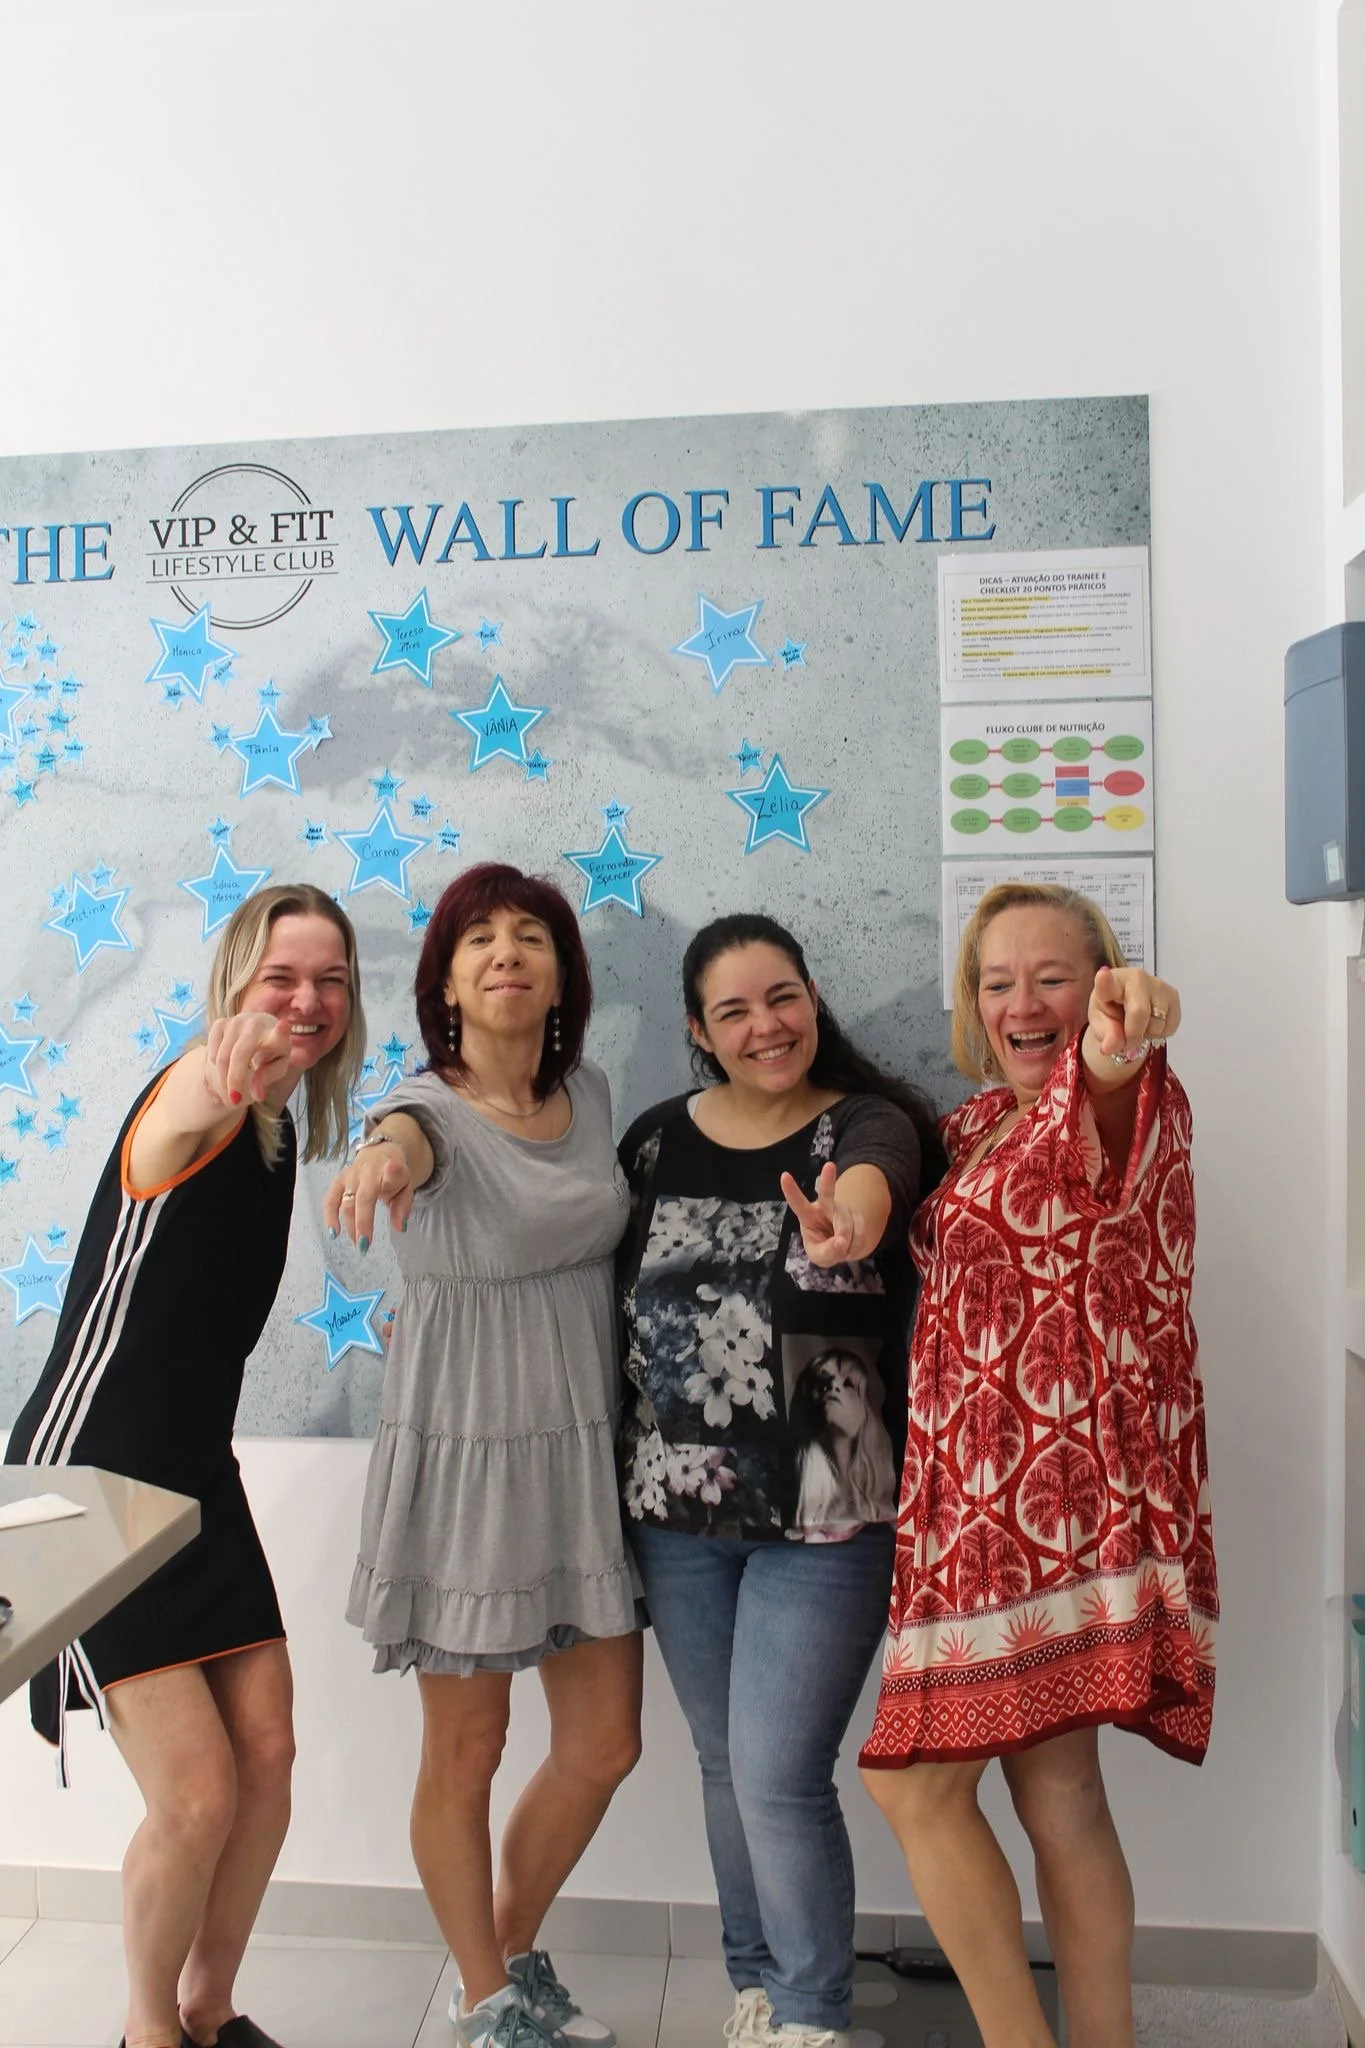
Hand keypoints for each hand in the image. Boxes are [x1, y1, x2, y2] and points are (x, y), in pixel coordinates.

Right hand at [203, 1012, 293, 1109]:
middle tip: (235, 1100)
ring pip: (222, 1056)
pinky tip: (226, 1066)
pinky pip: (212, 1051)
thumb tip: (257, 1094)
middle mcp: (256, 1023)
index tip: (284, 1026)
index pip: (280, 1033)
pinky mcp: (220, 1023)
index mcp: (277, 1036)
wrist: (257, 1033)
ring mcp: (236, 1021)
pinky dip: (216, 1065)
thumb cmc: (270, 1054)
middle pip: (239, 1055)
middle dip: (234, 1080)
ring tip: (232, 1088)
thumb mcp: (275, 1069)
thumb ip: (266, 1080)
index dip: (281, 1031)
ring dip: (224, 1078)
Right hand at [323, 1130, 414, 1250]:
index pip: (391, 1172)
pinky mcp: (338, 1181)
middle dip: (362, 1222)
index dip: (392, 1173)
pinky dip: (330, 1217)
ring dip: (349, 1225)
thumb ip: (403, 1205)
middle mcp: (366, 1171)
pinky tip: (334, 1233)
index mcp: (387, 1169)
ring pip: (346, 1203)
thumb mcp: (406, 1186)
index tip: (393, 1172)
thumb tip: (400, 1227)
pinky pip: (330, 1200)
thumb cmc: (394, 1175)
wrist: (380, 1156)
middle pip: (362, 1198)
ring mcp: (349, 1176)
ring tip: (357, 1244)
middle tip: (365, 1245)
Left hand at [780, 1161, 860, 1267]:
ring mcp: (842, 1209)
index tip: (784, 1176)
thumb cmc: (824, 1248)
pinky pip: (859, 1232)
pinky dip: (856, 1245)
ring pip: (846, 1224)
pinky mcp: (857, 1214)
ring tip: (841, 1249)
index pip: (797, 1203)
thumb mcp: (820, 1257)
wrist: (845, 1247)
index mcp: (808, 1216)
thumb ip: (827, 1252)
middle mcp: (824, 1206)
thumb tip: (841, 1242)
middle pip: (827, 1194)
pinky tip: (850, 1244)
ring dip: (846, 1243)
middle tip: (829, 1165)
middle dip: (827, 1180)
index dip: (791, 1191)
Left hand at [1088, 967, 1180, 1061]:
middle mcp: (1137, 978)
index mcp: (1111, 983)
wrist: (1127, 1009)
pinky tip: (1151, 1023)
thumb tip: (1110, 1047)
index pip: (1107, 982)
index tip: (1102, 975)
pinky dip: (1161, 1033)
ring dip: (1147, 1033)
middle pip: (1139, 1013)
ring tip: (1138, 1026)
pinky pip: (1170, 1026)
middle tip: (1127, 1041)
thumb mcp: (1101, 1026)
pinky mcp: (1173, 996)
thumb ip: (1106, 1037)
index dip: (1105, 980)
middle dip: (1133, 1035)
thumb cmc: (1111, 1012)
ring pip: (1158, 1023)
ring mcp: (1158, 985)